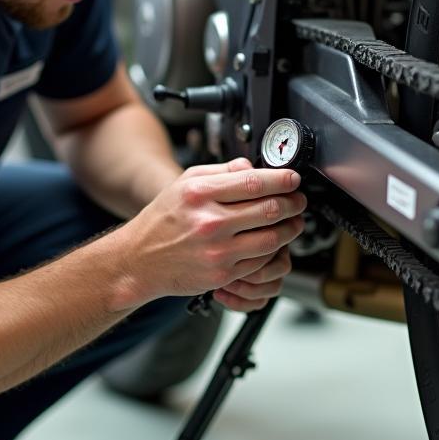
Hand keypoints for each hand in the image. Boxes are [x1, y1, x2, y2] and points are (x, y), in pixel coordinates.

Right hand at [119, 156, 306, 304]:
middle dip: (293, 203)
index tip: (293, 179)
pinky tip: (274, 242)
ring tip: (294, 221)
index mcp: (200, 193)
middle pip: (269, 210)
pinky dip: (273, 251)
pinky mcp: (222, 273)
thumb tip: (251, 166)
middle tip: (299, 200)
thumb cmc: (162, 220)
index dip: (281, 180)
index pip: (253, 182)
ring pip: (272, 238)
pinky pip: (260, 261)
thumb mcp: (185, 182)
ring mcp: (217, 250)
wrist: (139, 260)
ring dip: (291, 229)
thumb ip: (221, 171)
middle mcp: (209, 222)